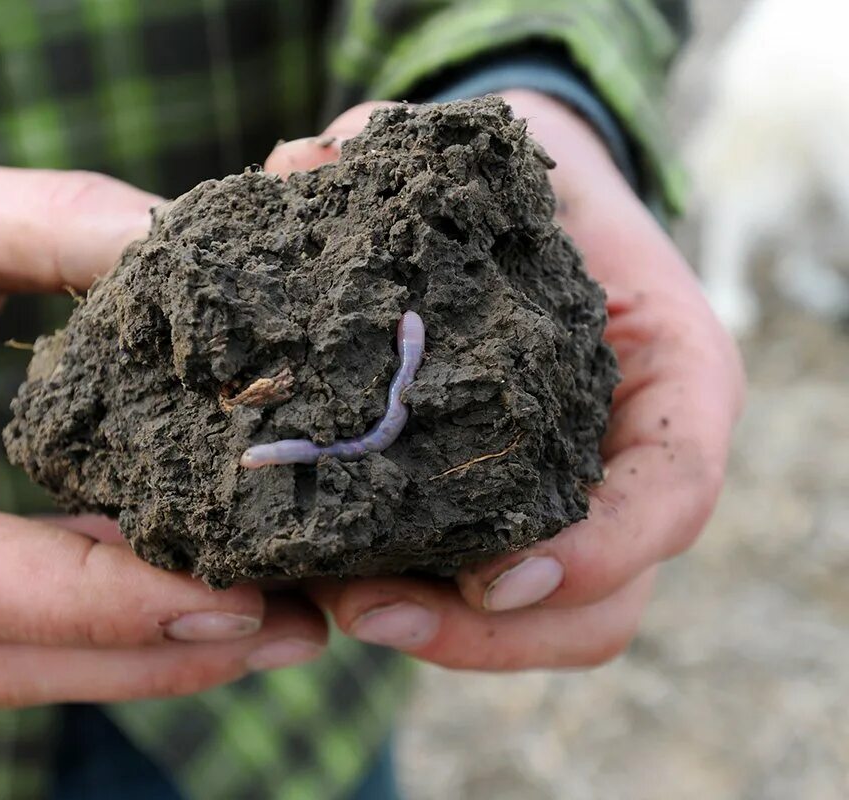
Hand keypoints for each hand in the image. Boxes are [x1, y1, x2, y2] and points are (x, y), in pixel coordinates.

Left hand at [267, 93, 743, 668]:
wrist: (507, 227)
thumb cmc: (510, 190)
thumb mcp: (474, 157)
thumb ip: (400, 150)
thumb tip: (294, 167)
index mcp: (666, 370)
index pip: (673, 488)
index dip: (601, 549)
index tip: (497, 579)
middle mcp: (631, 458)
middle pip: (605, 597)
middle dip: (490, 632)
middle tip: (367, 611)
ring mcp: (572, 503)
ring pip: (544, 623)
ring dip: (443, 639)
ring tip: (335, 606)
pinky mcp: (504, 523)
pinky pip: (482, 605)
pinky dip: (416, 610)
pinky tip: (326, 582)